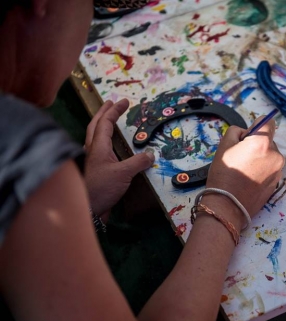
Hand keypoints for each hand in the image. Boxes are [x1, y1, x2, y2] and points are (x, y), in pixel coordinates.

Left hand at [84, 99, 154, 219]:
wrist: (88, 209)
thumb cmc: (102, 188)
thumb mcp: (124, 174)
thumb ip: (138, 162)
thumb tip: (151, 154)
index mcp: (98, 146)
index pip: (106, 122)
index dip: (115, 110)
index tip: (124, 101)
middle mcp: (92, 150)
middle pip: (95, 125)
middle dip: (104, 112)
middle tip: (111, 102)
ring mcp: (92, 160)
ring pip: (94, 136)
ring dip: (102, 124)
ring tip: (109, 119)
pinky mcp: (95, 170)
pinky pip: (98, 148)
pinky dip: (104, 139)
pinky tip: (108, 146)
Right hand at [205, 116, 283, 217]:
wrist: (228, 205)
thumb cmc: (224, 173)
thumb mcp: (224, 145)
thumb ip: (237, 131)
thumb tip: (246, 133)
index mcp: (263, 142)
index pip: (268, 122)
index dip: (256, 126)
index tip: (247, 137)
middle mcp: (275, 154)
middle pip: (268, 141)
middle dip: (257, 144)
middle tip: (241, 156)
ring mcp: (278, 169)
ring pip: (270, 155)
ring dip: (261, 158)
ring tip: (245, 170)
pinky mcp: (277, 182)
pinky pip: (271, 168)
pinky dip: (263, 170)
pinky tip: (250, 179)